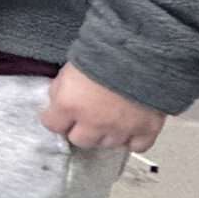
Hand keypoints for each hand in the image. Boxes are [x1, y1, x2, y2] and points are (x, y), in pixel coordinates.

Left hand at [42, 64, 165, 152]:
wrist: (141, 51)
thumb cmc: (103, 54)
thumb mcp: (69, 69)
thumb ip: (61, 91)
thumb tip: (59, 105)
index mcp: (69, 105)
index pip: (52, 125)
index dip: (57, 119)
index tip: (61, 115)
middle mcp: (93, 123)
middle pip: (80, 140)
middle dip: (81, 129)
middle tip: (87, 117)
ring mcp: (120, 129)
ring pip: (107, 144)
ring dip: (106, 134)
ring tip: (110, 119)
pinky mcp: (146, 130)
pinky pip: (136, 146)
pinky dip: (132, 140)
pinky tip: (130, 129)